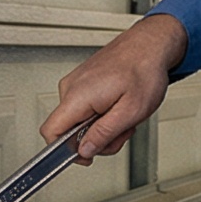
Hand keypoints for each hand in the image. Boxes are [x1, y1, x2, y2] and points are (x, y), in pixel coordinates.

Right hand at [43, 13, 186, 161]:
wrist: (150, 45)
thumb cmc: (144, 70)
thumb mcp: (130, 112)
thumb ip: (104, 134)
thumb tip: (84, 151)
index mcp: (77, 96)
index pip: (51, 132)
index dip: (66, 151)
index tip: (86, 156)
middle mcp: (70, 88)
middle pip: (69, 131)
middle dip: (97, 139)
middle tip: (122, 130)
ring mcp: (76, 84)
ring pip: (80, 122)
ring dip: (103, 127)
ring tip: (124, 115)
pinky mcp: (83, 82)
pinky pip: (86, 109)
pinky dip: (104, 114)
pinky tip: (119, 106)